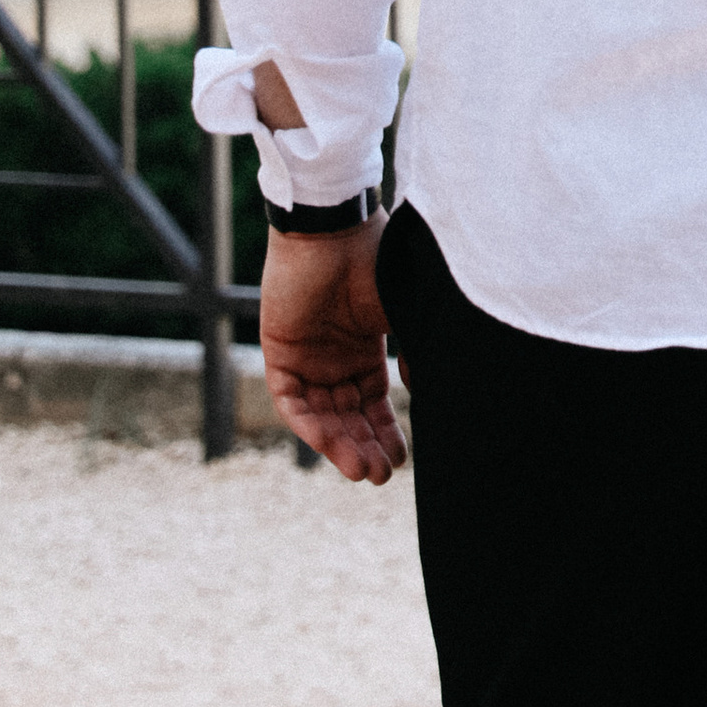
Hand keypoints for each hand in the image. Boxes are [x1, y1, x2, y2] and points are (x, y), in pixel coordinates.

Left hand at [258, 217, 407, 484]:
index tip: (402, 460)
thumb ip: (416, 355)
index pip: (373, 404)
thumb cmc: (375, 261)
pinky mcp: (279, 353)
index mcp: (364, 347)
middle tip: (381, 476)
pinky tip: (329, 445)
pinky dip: (308, 426)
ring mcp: (306, 357)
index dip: (386, 433)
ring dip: (339, 445)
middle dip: (364, 447)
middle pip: (347, 417)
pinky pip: (291, 402)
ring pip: (321, 416)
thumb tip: (428, 397)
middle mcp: (334, 358)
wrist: (335, 230)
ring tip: (362, 471)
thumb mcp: (406, 314)